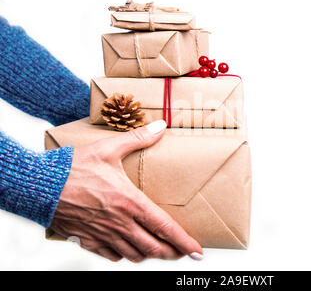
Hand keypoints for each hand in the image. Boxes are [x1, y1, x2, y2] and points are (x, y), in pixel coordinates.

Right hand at [49, 120, 202, 261]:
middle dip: (171, 252)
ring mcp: (104, 235)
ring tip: (157, 250)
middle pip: (154, 248)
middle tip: (180, 251)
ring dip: (149, 254)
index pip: (165, 228)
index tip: (197, 251)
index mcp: (130, 202)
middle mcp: (120, 223)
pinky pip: (111, 257)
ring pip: (135, 255)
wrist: (39, 186)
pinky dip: (124, 256)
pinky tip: (127, 249)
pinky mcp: (88, 241)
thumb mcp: (108, 148)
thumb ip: (138, 138)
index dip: (184, 242)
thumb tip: (161, 126)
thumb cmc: (73, 168)